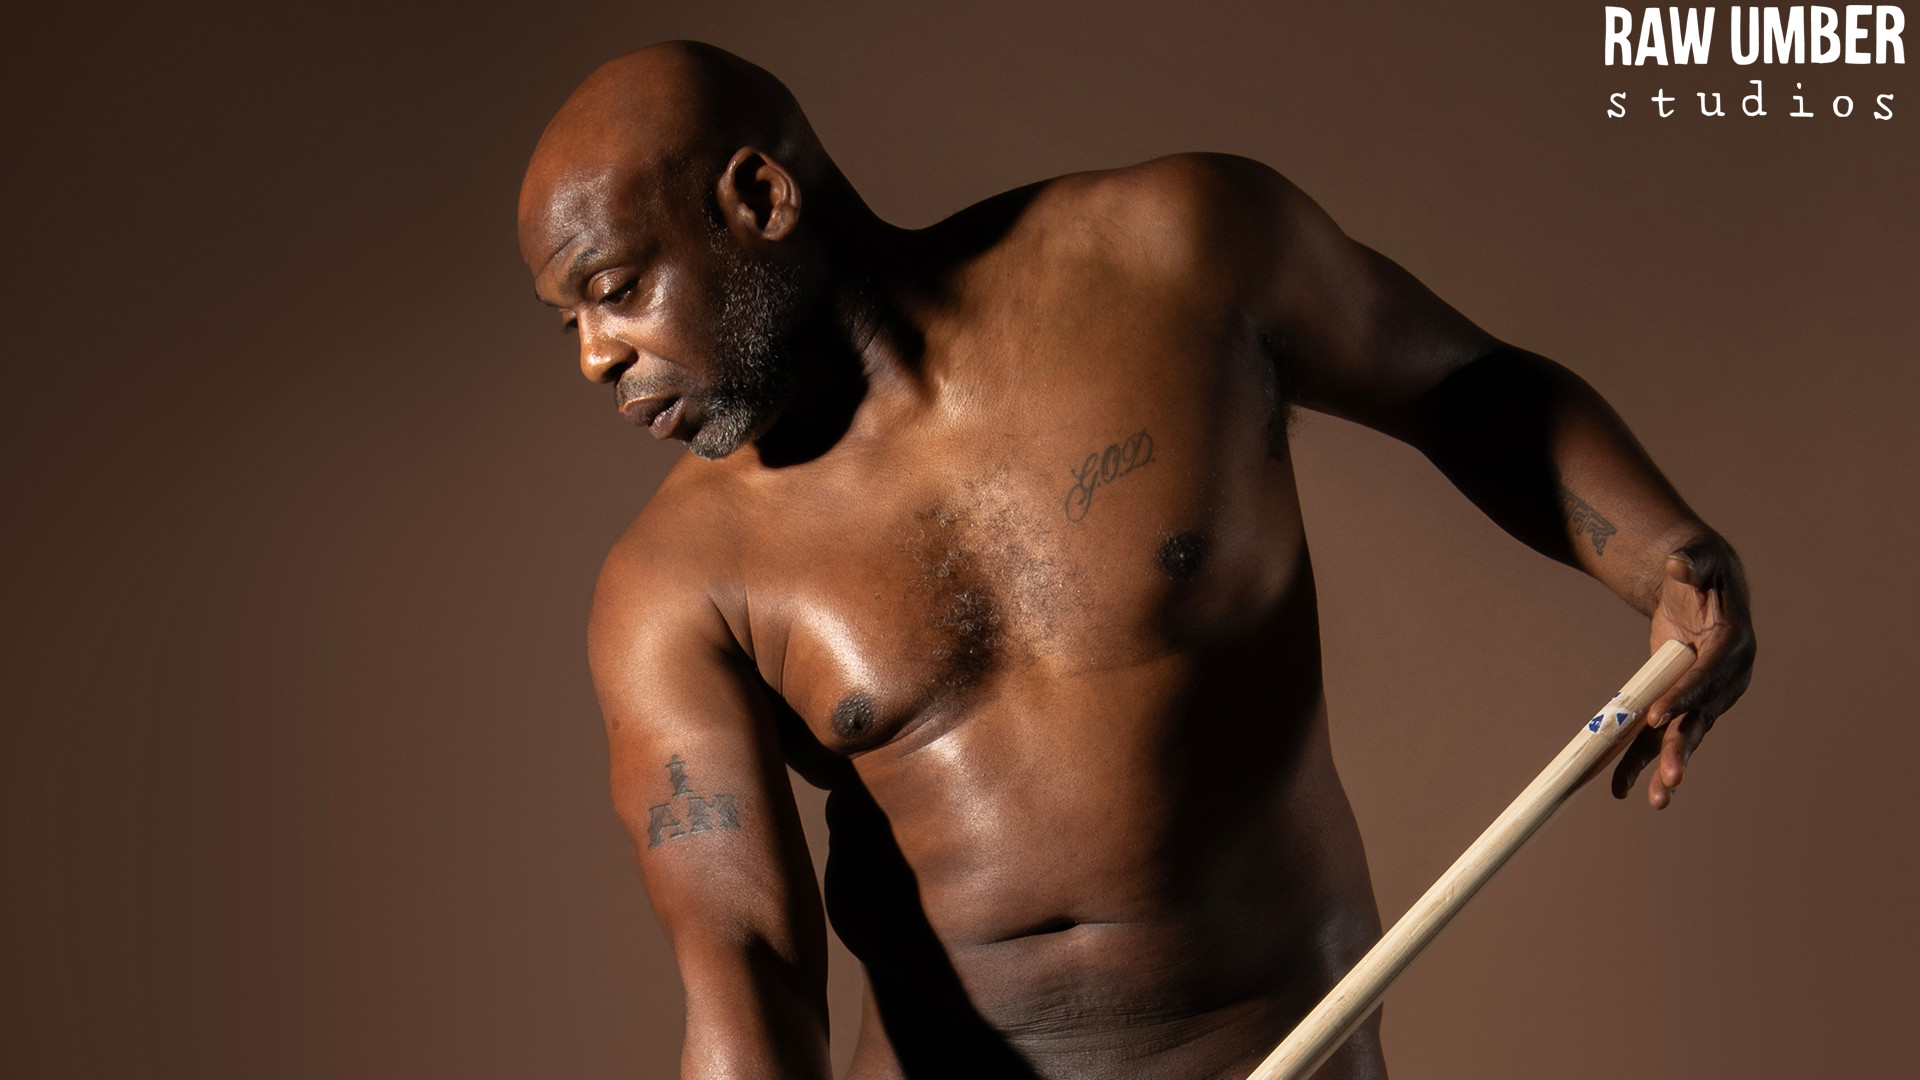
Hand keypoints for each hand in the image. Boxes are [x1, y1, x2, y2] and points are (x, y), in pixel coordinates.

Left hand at [1612, 537, 1754, 808]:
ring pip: (1684, 734)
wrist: (1702, 584)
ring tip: (1656, 800)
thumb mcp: (1698, 557)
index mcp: (1732, 644)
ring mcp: (1707, 694)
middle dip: (1682, 747)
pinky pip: (1665, 734)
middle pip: (1701, 716)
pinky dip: (1646, 760)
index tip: (1656, 716)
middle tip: (1670, 778)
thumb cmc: (1700, 568)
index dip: (1684, 696)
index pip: (1707, 675)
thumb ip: (1691, 561)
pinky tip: (1627, 789)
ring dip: (1666, 766)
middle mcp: (1726, 677)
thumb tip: (1679, 563)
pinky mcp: (1685, 703)